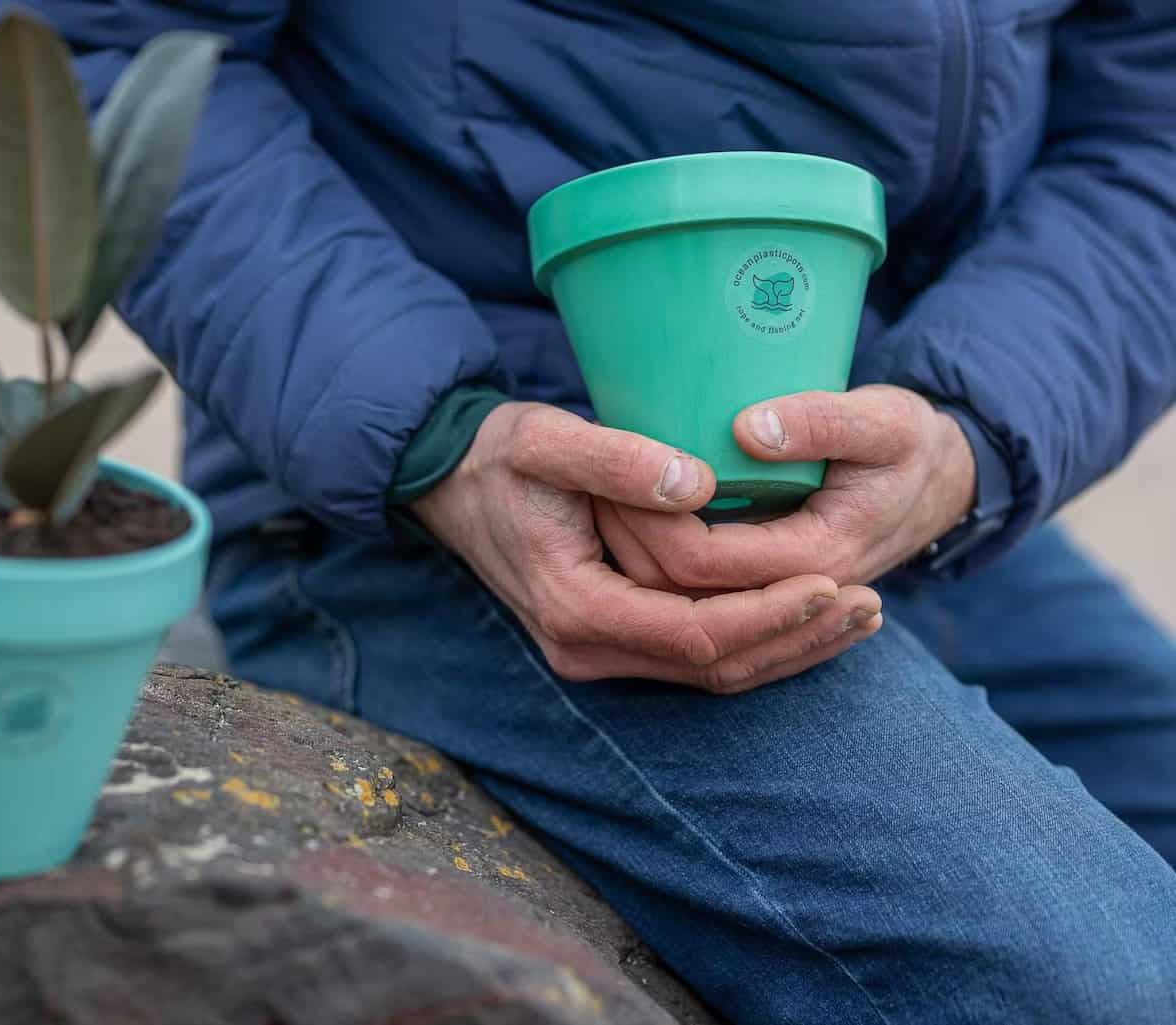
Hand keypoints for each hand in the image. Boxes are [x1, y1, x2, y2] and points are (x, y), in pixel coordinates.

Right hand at [410, 402, 882, 692]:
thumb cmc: (498, 456)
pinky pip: (697, 657)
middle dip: (796, 638)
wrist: (451, 484)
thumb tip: (697, 483)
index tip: (832, 580)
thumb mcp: (543, 439)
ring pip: (712, 672)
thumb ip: (614, 459)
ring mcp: (598, 650)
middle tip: (871, 603)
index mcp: (574, 607)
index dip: (768, 613)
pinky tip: (807, 616)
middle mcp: (586, 647)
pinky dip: (758, 640)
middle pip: (714, 667)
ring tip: (861, 614)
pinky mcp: (612, 637)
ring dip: (788, 647)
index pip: (694, 634)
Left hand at [595, 386, 976, 592]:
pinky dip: (656, 568)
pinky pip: (698, 599)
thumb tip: (749, 430)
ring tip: (596, 501)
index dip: (649, 523)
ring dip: (635, 559)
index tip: (611, 475)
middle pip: (680, 593)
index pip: (703, 561)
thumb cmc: (910, 444)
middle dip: (629, 543)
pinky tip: (628, 526)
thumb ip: (823, 421)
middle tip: (589, 488)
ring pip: (681, 605)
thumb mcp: (884, 419)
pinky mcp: (762, 593)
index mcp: (817, 559)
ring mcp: (775, 602)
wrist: (938, 484)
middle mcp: (789, 595)